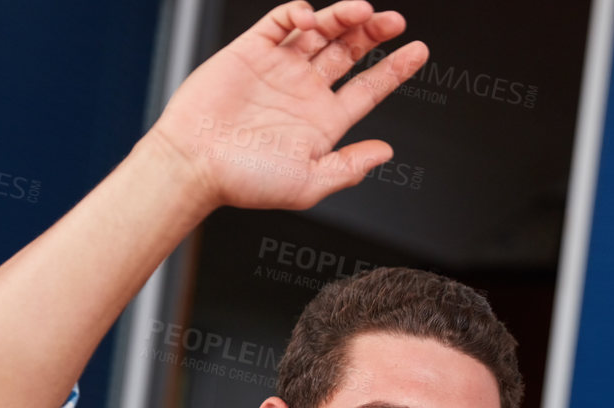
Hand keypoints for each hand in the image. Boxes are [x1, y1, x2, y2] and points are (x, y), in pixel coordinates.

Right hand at [148, 1, 427, 213]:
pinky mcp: (251, 50)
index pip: (368, 89)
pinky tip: (313, 18)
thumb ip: (349, 168)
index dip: (395, 69)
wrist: (194, 164)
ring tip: (362, 12)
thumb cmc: (244, 181)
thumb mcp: (308, 184)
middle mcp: (303, 91)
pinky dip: (300, 13)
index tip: (419, 51)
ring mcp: (278, 68)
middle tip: (393, 22)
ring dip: (344, 17)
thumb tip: (386, 152)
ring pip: (321, 31)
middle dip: (374, 33)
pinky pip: (281, 22)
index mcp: (321, 123)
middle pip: (349, 52)